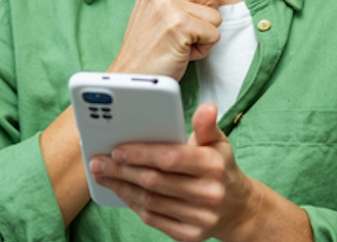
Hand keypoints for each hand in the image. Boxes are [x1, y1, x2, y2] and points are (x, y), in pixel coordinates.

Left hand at [89, 104, 259, 241]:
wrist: (238, 208)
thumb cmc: (219, 168)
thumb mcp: (218, 143)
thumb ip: (206, 125)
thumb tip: (206, 108)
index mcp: (214, 165)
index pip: (170, 158)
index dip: (140, 154)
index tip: (116, 149)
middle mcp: (209, 193)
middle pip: (155, 181)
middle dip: (122, 171)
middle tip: (99, 162)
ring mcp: (200, 217)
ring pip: (151, 201)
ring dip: (122, 188)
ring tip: (103, 175)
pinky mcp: (190, 235)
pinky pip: (153, 219)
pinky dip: (133, 204)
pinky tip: (121, 192)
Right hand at [108, 0, 222, 79]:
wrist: (131, 75)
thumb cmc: (149, 43)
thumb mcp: (157, 3)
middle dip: (207, 12)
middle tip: (184, 26)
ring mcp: (170, 5)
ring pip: (217, 14)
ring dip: (205, 32)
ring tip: (181, 39)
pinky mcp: (181, 26)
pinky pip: (214, 34)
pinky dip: (204, 48)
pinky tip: (182, 50)